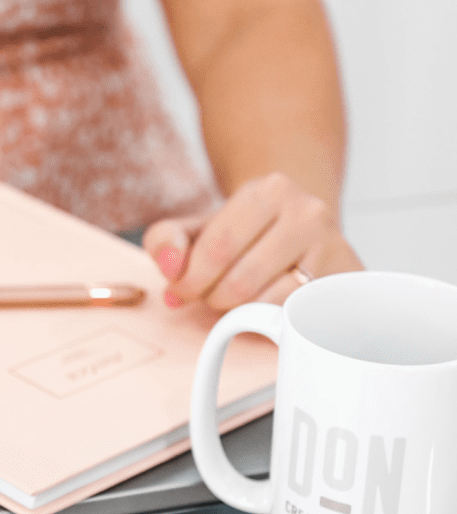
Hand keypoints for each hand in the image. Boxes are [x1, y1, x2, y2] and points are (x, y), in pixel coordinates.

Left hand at [143, 172, 362, 310]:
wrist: (295, 223)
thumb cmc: (241, 231)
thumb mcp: (195, 227)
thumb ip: (165, 240)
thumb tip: (170, 267)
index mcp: (269, 191)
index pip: (217, 249)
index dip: (190, 280)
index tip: (181, 290)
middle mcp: (309, 214)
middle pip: (242, 281)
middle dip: (213, 299)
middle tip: (207, 297)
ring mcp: (335, 248)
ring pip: (272, 304)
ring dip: (241, 314)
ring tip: (235, 299)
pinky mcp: (347, 282)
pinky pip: (298, 317)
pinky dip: (272, 321)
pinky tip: (262, 307)